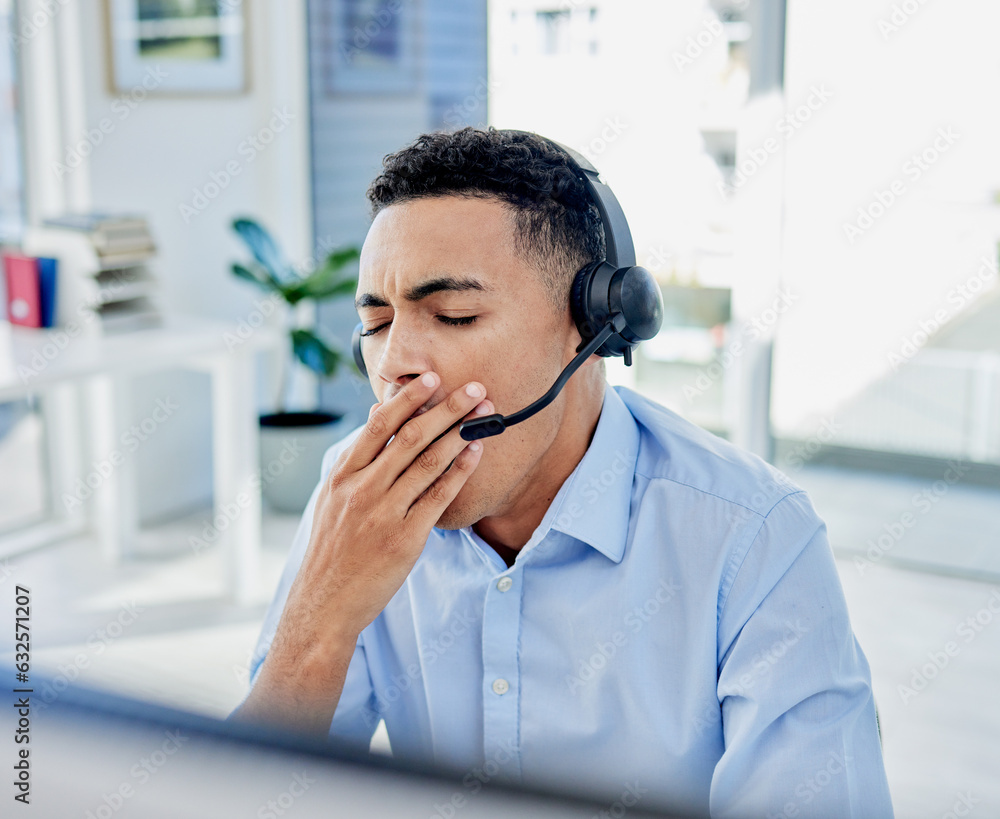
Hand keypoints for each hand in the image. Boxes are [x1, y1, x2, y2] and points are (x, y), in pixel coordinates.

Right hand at [236, 372, 490, 733]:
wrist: (324, 603)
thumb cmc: (332, 549)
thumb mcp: (332, 498)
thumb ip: (356, 459)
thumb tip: (375, 415)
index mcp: (342, 476)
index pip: (377, 425)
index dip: (407, 399)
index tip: (431, 378)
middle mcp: (362, 489)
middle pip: (409, 437)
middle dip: (445, 408)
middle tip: (473, 388)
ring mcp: (383, 513)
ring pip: (428, 463)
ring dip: (459, 433)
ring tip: (483, 414)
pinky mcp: (404, 538)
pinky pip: (438, 497)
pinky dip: (459, 471)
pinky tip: (475, 453)